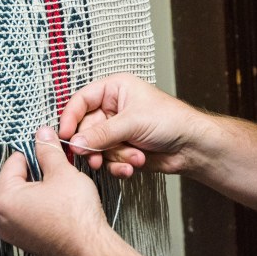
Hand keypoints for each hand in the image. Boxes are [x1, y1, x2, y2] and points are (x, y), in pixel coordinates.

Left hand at [0, 127, 111, 255]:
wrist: (91, 251)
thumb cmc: (75, 215)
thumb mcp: (62, 172)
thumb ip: (48, 150)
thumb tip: (42, 134)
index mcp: (3, 199)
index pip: (14, 161)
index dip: (35, 150)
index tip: (50, 147)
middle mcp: (2, 218)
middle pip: (17, 180)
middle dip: (39, 170)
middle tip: (61, 167)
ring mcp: (13, 233)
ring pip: (25, 197)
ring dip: (42, 187)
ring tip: (63, 185)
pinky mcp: (27, 241)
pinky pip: (30, 214)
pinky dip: (43, 205)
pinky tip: (62, 203)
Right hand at [58, 74, 205, 177]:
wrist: (192, 146)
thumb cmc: (170, 120)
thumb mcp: (132, 122)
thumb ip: (101, 134)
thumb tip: (75, 143)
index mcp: (114, 89)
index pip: (81, 101)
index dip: (70, 118)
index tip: (65, 136)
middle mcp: (112, 109)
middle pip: (85, 129)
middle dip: (95, 146)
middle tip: (97, 157)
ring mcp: (116, 131)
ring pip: (96, 148)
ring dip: (114, 156)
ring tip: (133, 157)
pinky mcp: (122, 149)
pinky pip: (107, 160)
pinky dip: (119, 165)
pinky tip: (132, 166)